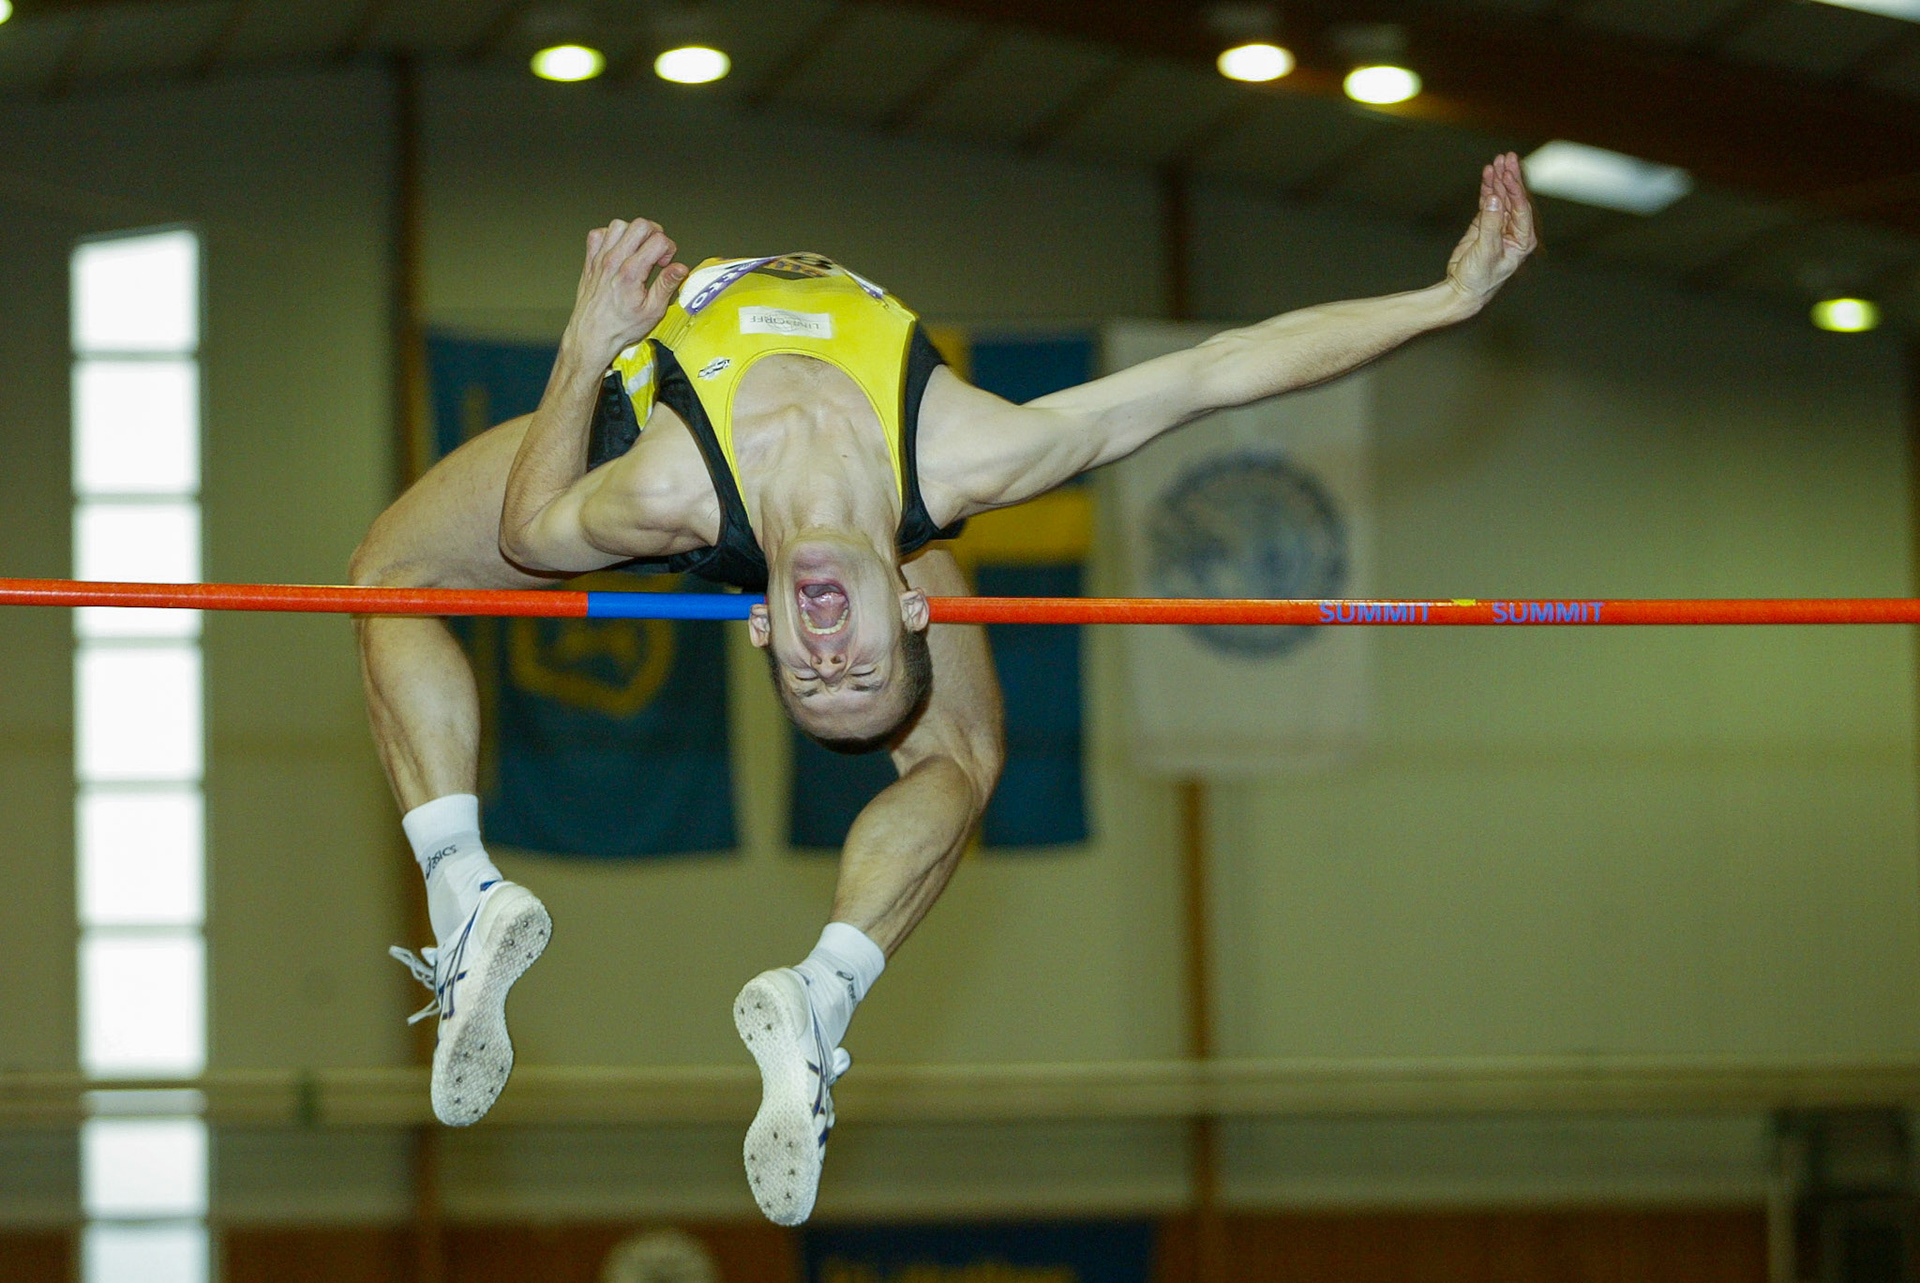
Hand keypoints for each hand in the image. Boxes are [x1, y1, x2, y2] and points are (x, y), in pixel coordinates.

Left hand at [565, 218, 689, 359]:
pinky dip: (610, 237)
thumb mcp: (653, 312)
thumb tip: (680, 268)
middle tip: (656, 253)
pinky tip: (619, 250)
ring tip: (638, 250)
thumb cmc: (620, 328)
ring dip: (633, 234)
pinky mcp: (590, 261)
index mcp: (632, 273)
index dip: (669, 249)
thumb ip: (667, 285)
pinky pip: (598, 234)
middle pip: (640, 225)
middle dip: (655, 234)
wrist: (592, 336)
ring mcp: (600, 259)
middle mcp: (614, 261)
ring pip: (619, 225)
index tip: (666, 263)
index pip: (658, 241)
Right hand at [1445, 153, 1537, 309]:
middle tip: (1506, 158)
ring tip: (1495, 162)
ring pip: (1500, 198)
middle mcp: (1514, 231)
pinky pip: (1487, 202)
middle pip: (1513, 198)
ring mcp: (1499, 226)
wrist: (1461, 290)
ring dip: (1498, 180)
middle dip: (1509, 178)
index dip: (1514, 190)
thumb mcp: (1486, 250)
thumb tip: (1492, 198)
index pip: (1521, 208)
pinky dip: (1486, 188)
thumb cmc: (1479, 278)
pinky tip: (1486, 174)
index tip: (1507, 173)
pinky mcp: (1484, 225)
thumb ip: (1490, 224)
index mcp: (1523, 240)